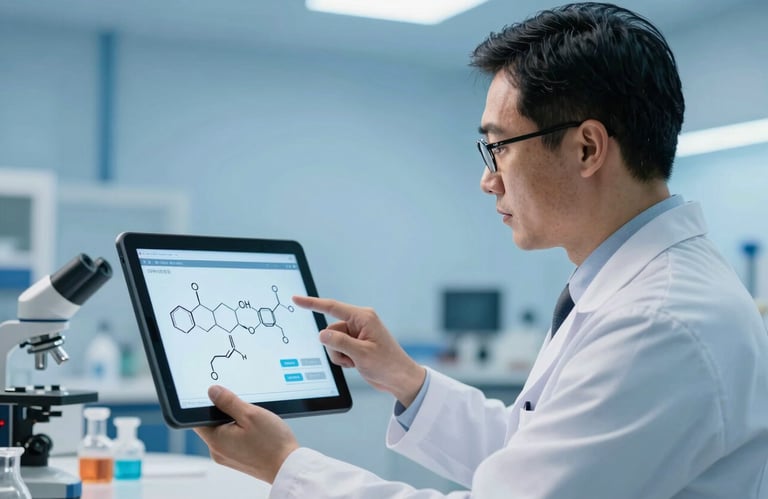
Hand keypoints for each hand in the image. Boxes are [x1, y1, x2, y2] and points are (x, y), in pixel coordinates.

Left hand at [193, 385, 298, 483]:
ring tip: (253, 419)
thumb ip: (228, 401)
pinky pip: (232, 440)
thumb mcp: (250, 414)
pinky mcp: (237, 458)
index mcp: (216, 440)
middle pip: (211, 424)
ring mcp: (227, 457)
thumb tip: (212, 391)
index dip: (205, 403)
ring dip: (234, 421)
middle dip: (224, 411)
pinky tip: (256, 430)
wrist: (287, 466)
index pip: (197, 418)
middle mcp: (217, 451)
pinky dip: (240, 431)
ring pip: (223, 431)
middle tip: (242, 405)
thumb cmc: (272, 443)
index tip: (215, 394)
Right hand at [293, 295, 425, 406]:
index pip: (332, 308)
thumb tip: (322, 334)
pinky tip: (355, 363)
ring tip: (355, 362)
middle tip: (351, 358)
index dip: (312, 303)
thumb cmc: (387, 364)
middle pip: (330, 330)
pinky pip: (337, 349)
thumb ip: (340, 342)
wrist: (399, 379)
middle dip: (335, 346)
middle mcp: (359, 322)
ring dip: (339, 355)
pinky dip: (342, 358)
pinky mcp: (355, 344)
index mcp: (363, 317)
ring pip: (332, 341)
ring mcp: (356, 334)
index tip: (296, 299)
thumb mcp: (362, 354)